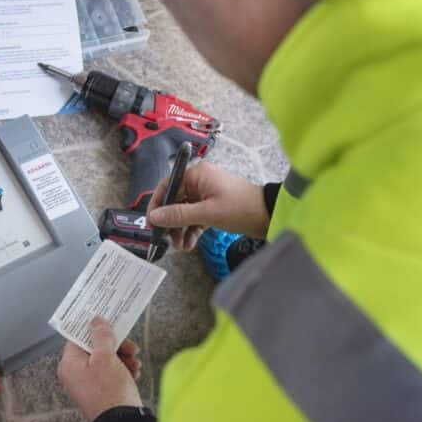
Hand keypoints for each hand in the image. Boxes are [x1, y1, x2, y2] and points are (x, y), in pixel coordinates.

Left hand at [57, 316, 142, 421]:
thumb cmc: (110, 389)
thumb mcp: (106, 357)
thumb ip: (101, 336)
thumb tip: (95, 320)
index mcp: (69, 364)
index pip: (78, 338)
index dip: (95, 329)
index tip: (110, 323)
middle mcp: (75, 374)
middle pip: (95, 348)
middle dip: (116, 346)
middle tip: (131, 347)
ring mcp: (88, 384)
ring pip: (106, 360)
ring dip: (123, 358)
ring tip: (136, 363)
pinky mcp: (101, 392)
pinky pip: (110, 373)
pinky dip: (123, 370)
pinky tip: (135, 372)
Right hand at [147, 162, 268, 250]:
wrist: (269, 215)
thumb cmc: (242, 208)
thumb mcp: (207, 213)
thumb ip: (178, 215)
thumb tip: (155, 217)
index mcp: (198, 175)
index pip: (168, 185)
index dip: (157, 204)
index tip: (151, 222)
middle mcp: (201, 182)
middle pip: (175, 200)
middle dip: (170, 222)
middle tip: (166, 239)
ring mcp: (208, 194)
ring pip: (185, 211)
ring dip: (180, 229)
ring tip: (180, 246)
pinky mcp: (215, 207)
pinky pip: (196, 218)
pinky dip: (192, 230)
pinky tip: (190, 244)